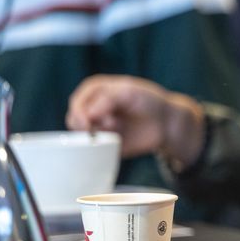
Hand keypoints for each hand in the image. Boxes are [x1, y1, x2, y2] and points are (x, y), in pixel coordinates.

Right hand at [66, 75, 203, 164]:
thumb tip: (87, 115)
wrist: (166, 122)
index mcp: (95, 91)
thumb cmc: (149, 100)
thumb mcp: (129, 91)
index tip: (89, 121)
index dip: (80, 112)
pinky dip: (98, 148)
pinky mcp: (103, 143)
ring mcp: (97, 127)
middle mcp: (92, 109)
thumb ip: (107, 99)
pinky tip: (114, 141)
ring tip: (115, 129)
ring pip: (79, 136)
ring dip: (94, 136)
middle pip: (74, 119)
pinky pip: (91, 150)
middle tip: (110, 125)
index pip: (77, 101)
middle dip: (86, 125)